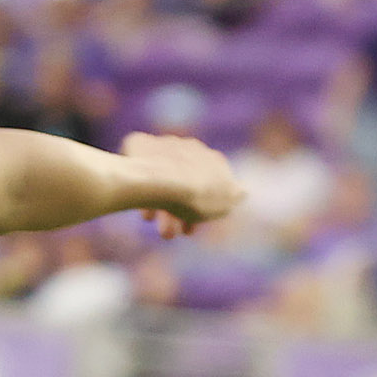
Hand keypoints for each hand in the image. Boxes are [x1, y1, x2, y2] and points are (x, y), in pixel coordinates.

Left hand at [117, 132, 239, 237]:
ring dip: (155, 202)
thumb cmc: (197, 196)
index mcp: (213, 160)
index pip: (206, 187)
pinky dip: (135, 178)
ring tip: (148, 220)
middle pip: (180, 184)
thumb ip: (233, 195)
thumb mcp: (225, 201)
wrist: (163, 181)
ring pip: (157, 177)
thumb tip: (242, 191)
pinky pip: (135, 160)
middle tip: (166, 234)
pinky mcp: (139, 142)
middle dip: (175, 212)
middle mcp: (190, 148)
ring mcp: (164, 144)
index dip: (199, 210)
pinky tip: (134, 196)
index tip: (189, 230)